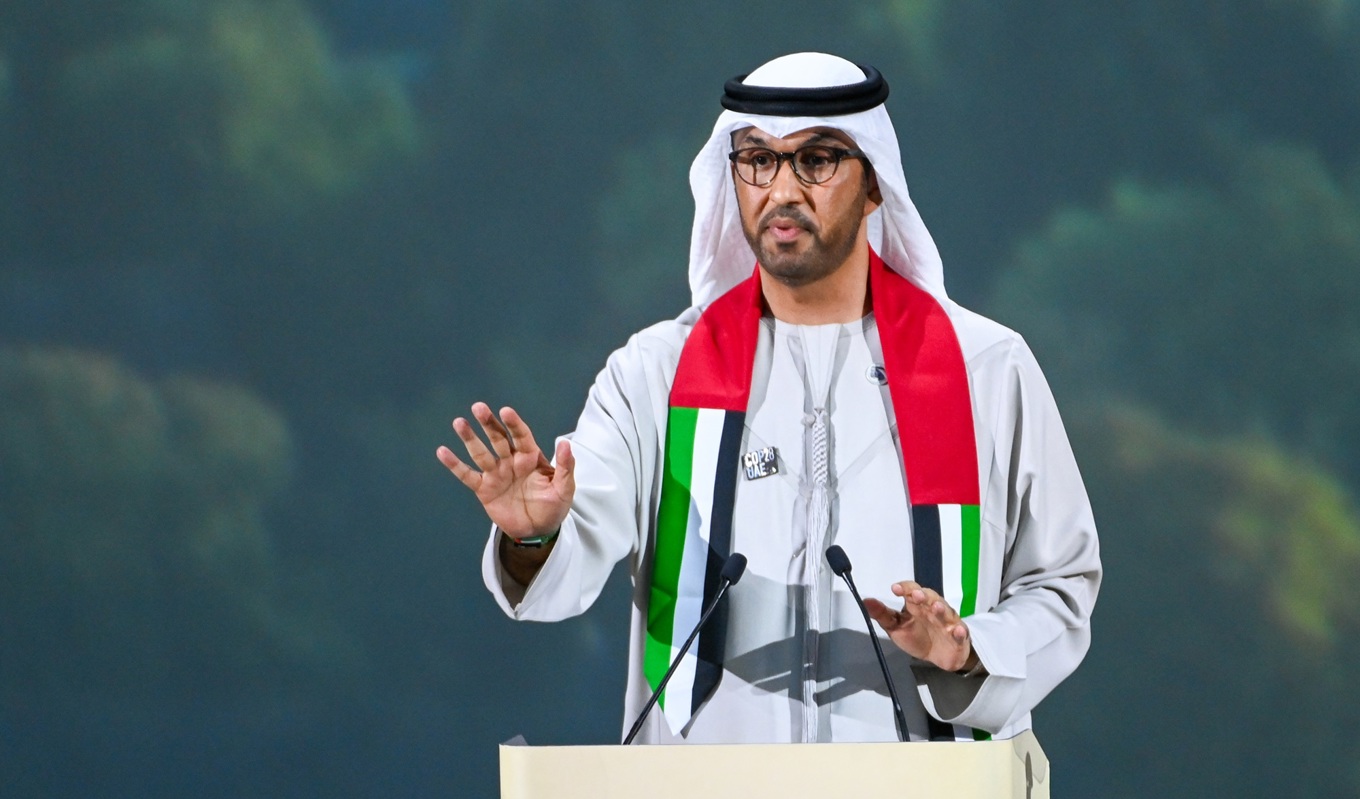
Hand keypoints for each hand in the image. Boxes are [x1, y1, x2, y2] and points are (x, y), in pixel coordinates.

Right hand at [436, 402, 574, 538]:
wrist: (538, 530)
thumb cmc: (553, 506)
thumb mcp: (565, 488)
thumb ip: (566, 466)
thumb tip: (565, 442)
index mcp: (530, 457)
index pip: (522, 436)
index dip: (514, 424)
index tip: (505, 411)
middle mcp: (511, 461)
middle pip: (498, 438)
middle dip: (489, 423)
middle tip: (478, 407)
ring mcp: (496, 474)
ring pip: (480, 453)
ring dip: (469, 438)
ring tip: (458, 422)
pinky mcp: (483, 489)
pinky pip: (467, 475)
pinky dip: (455, 465)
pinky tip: (442, 451)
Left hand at [863, 581, 978, 672]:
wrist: (938, 656)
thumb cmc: (917, 637)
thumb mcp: (896, 627)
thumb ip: (882, 615)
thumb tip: (865, 601)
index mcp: (917, 605)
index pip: (912, 591)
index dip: (905, 588)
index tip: (896, 589)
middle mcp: (933, 609)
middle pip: (930, 598)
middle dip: (924, 596)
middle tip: (916, 596)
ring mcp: (947, 622)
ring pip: (946, 612)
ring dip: (941, 609)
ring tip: (935, 607)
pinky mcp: (958, 637)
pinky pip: (960, 633)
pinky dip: (960, 632)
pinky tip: (957, 631)